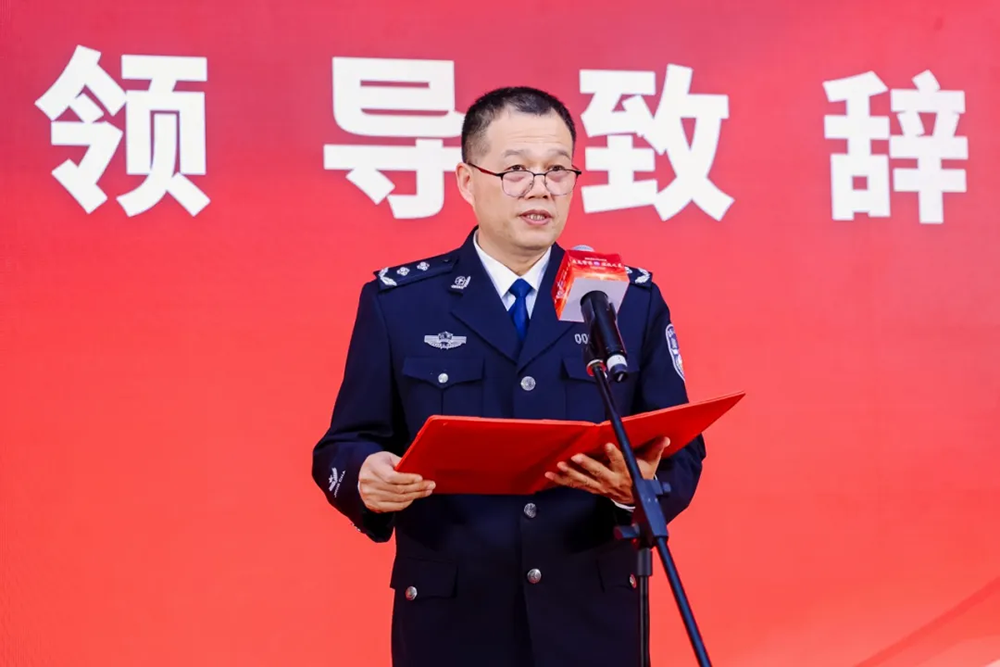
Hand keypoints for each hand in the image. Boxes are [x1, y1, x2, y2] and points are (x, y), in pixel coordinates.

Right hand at [358, 451, 434, 512]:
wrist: (362, 474)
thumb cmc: (379, 463)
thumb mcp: (388, 457)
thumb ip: (400, 463)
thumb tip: (418, 470)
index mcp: (372, 466)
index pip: (391, 477)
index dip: (407, 479)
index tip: (421, 478)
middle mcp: (368, 482)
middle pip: (397, 489)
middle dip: (417, 488)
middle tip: (431, 485)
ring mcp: (370, 496)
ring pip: (398, 499)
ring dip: (415, 495)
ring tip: (427, 491)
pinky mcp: (373, 505)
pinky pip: (395, 507)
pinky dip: (407, 502)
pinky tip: (415, 497)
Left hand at [544, 437, 667, 505]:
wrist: (635, 499)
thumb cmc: (641, 476)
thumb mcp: (651, 464)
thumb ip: (655, 450)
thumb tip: (664, 437)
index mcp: (626, 473)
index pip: (620, 463)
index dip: (614, 455)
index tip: (608, 445)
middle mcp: (611, 480)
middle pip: (598, 473)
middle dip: (587, 465)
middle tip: (576, 457)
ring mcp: (599, 486)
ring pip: (584, 480)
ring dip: (570, 473)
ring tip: (559, 466)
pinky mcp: (591, 489)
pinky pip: (574, 485)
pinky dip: (561, 481)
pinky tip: (549, 475)